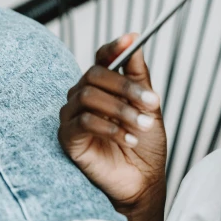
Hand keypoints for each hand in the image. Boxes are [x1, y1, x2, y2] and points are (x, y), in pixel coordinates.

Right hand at [58, 34, 166, 220]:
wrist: (142, 182)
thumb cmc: (144, 146)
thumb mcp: (148, 107)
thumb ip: (139, 77)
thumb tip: (135, 44)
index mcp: (103, 86)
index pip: (102, 58)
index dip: (114, 46)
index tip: (132, 38)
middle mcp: (83, 96)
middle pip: (94, 74)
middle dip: (126, 86)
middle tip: (152, 102)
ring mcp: (72, 116)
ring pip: (88, 96)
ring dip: (121, 109)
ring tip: (143, 126)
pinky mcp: (68, 138)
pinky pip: (83, 122)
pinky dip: (109, 127)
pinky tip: (128, 138)